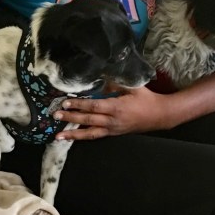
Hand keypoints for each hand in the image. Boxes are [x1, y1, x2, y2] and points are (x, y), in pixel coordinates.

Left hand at [53, 86, 171, 139]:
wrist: (159, 116)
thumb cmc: (146, 99)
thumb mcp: (133, 86)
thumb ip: (116, 82)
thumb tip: (100, 77)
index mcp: (116, 107)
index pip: (94, 105)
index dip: (79, 104)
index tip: (66, 102)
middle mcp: (112, 120)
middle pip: (88, 119)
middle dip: (71, 117)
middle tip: (55, 115)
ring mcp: (112, 129)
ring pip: (89, 133)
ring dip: (73, 134)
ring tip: (58, 135)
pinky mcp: (113, 133)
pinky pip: (95, 136)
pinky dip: (83, 136)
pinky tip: (72, 137)